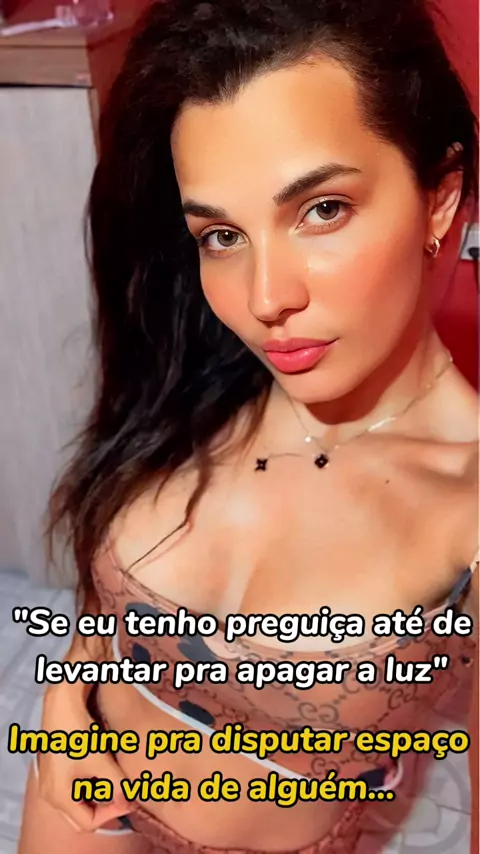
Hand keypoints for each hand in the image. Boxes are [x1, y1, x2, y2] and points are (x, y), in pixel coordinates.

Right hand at [36, 685, 133, 832]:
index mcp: (58, 796)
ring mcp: (53, 780)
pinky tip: (106, 767)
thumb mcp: (100, 761)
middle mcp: (51, 793)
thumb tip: (130, 799)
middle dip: (105, 806)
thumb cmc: (78, 732)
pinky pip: (77, 784)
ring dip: (100, 792)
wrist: (64, 702)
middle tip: (124, 793)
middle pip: (82, 815)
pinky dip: (93, 781)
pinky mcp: (59, 766)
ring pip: (81, 799)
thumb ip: (116, 784)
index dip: (112, 812)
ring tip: (117, 779)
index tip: (129, 798)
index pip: (87, 822)